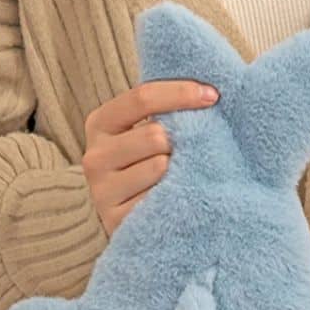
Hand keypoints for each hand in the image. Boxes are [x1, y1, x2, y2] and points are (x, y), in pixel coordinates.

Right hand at [83, 81, 217, 234]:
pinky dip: (177, 195)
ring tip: (182, 177)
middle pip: (154, 135)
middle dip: (182, 142)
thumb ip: (164, 112)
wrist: (135, 220)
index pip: (142, 98)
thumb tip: (207, 90)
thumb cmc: (149, 167)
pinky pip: (160, 198)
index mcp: (101, 123)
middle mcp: (95, 155)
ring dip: (181, 170)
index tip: (213, 96)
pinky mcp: (116, 219)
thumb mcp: (147, 133)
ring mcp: (102, 189)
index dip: (181, 93)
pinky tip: (179, 197)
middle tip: (190, 153)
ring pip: (159, 166)